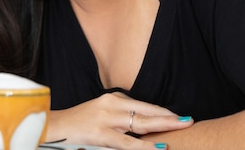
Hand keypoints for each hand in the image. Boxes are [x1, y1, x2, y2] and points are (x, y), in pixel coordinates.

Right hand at [47, 92, 192, 149]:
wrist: (55, 127)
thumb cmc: (80, 123)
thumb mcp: (102, 113)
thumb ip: (121, 116)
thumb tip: (146, 125)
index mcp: (112, 98)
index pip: (144, 105)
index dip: (163, 111)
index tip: (180, 116)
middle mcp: (111, 105)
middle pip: (146, 112)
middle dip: (169, 117)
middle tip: (189, 120)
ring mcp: (106, 119)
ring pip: (140, 125)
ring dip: (163, 127)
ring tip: (180, 128)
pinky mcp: (100, 133)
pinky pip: (127, 143)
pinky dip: (144, 146)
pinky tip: (158, 148)